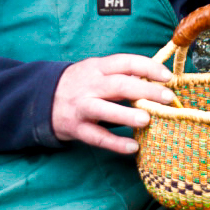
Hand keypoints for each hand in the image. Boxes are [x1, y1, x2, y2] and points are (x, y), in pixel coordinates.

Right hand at [51, 54, 175, 153]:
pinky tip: (133, 147)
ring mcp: (82, 107)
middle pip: (119, 84)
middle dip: (145, 90)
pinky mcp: (76, 128)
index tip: (167, 76)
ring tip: (147, 120)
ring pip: (105, 110)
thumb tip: (155, 80)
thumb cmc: (80, 83)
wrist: (41, 98)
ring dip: (127, 115)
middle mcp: (90, 85)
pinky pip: (97, 137)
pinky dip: (115, 143)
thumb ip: (122, 74)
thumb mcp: (97, 71)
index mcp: (98, 67)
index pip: (126, 62)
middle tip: (167, 97)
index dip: (148, 67)